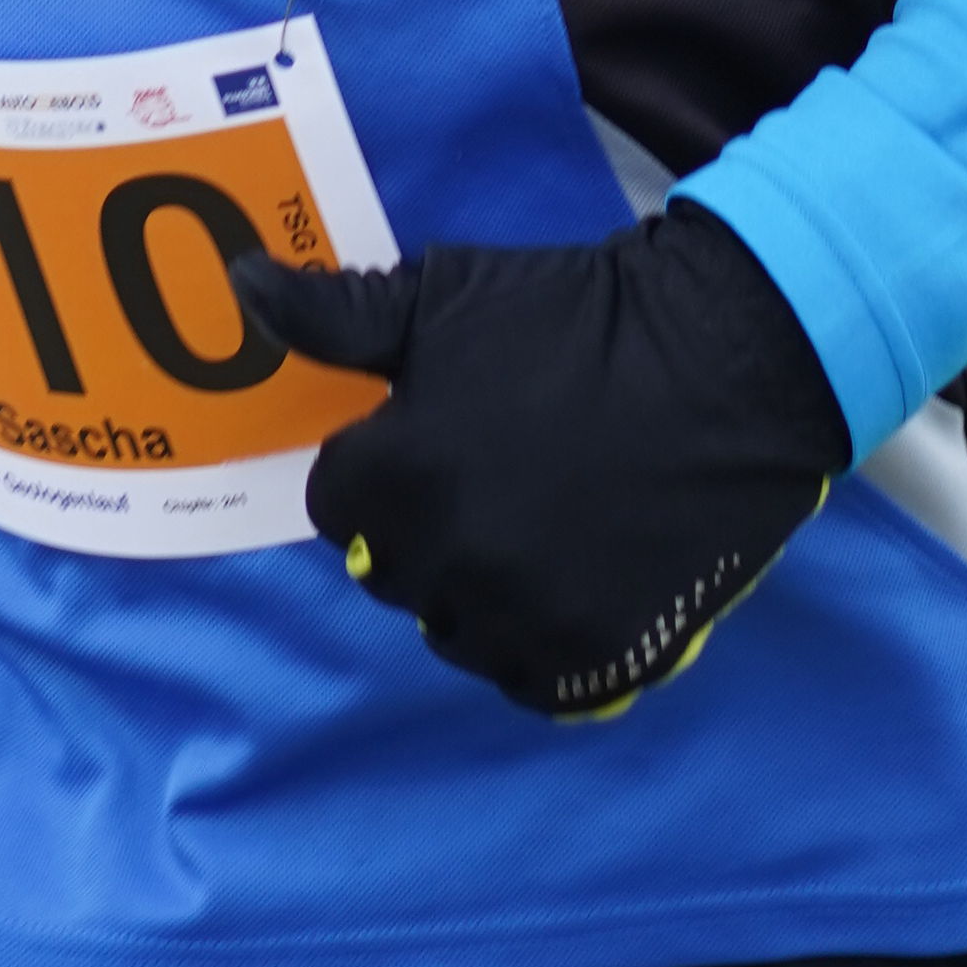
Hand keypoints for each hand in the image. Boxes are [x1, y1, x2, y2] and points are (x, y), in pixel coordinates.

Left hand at [232, 200, 846, 721]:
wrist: (729, 362)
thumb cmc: (578, 317)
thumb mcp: (446, 297)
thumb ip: (334, 315)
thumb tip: (238, 287)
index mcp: (402, 475)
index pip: (337, 506)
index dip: (381, 464)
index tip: (437, 432)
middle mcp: (454, 561)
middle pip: (394, 571)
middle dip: (427, 523)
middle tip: (499, 466)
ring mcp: (527, 620)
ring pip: (456, 631)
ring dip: (479, 587)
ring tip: (539, 519)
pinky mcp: (595, 661)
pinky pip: (527, 680)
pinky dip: (538, 639)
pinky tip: (572, 573)